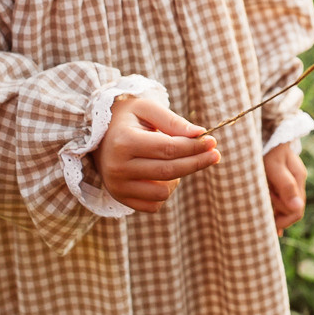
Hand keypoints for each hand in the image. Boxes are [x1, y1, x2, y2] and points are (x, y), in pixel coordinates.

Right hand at [95, 95, 219, 214]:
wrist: (98, 134)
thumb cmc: (127, 118)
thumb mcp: (147, 109)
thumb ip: (173, 121)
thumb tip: (200, 134)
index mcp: (124, 142)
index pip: (169, 149)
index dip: (194, 147)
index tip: (212, 142)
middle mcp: (118, 167)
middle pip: (169, 171)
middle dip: (196, 163)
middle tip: (215, 154)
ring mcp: (117, 186)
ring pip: (163, 192)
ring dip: (177, 178)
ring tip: (173, 161)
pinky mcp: (120, 198)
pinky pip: (154, 205)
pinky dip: (164, 191)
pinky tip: (162, 175)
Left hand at [264, 141, 306, 235]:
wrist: (264, 128)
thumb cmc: (268, 148)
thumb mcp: (274, 167)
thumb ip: (286, 186)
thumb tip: (297, 208)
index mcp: (298, 179)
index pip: (297, 211)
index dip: (283, 220)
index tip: (267, 219)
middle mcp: (297, 181)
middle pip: (290, 209)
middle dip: (276, 213)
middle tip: (259, 206)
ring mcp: (290, 179)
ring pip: (284, 204)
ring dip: (272, 208)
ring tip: (256, 204)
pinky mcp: (281, 177)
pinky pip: (280, 197)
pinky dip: (272, 205)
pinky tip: (265, 213)